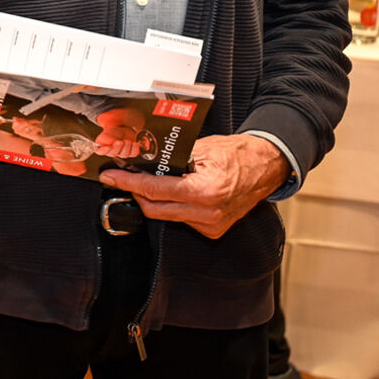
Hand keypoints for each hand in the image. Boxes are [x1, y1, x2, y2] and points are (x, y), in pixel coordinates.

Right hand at [92, 127, 144, 158]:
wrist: (123, 129)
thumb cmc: (113, 132)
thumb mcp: (107, 132)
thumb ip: (107, 137)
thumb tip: (112, 141)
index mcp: (102, 148)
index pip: (101, 151)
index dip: (104, 150)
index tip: (108, 146)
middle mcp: (111, 152)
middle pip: (114, 153)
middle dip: (117, 147)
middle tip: (120, 141)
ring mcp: (121, 154)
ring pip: (124, 154)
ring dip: (126, 147)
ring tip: (127, 140)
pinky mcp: (130, 153)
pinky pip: (134, 153)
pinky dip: (135, 148)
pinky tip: (134, 143)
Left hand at [99, 133, 288, 238]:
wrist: (266, 167)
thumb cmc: (237, 154)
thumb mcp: (201, 148)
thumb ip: (171, 159)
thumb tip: (142, 161)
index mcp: (205, 192)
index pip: (154, 190)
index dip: (128, 183)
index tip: (111, 177)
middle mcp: (208, 213)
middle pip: (155, 208)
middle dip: (136, 192)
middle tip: (124, 177)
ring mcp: (211, 224)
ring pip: (166, 216)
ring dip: (154, 199)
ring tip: (148, 181)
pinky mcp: (213, 230)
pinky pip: (182, 219)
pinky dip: (172, 206)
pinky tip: (173, 191)